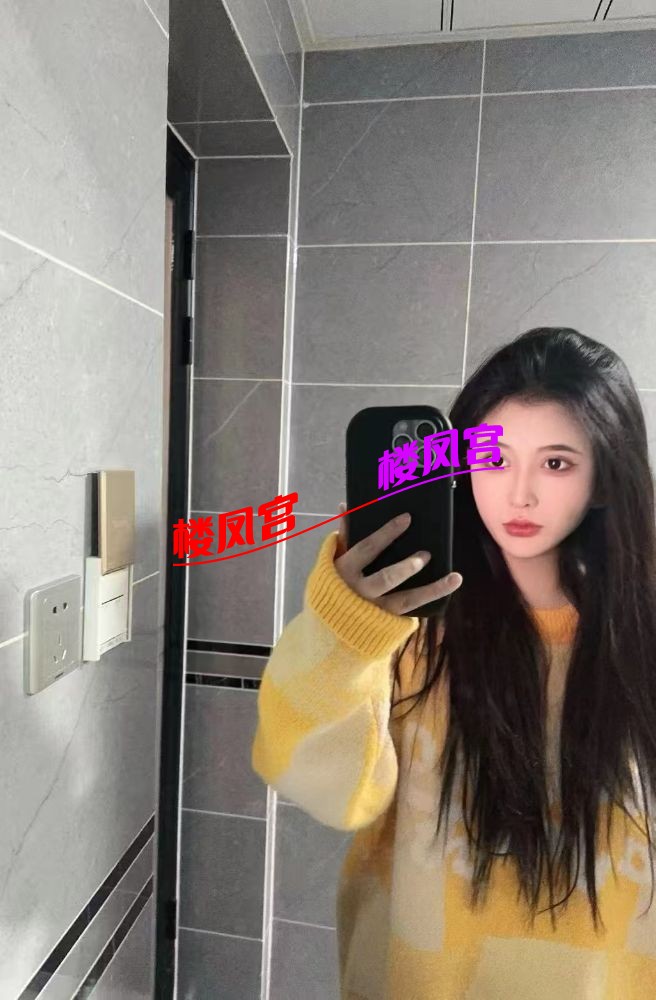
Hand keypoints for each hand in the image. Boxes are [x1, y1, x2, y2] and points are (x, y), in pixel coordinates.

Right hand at [333, 503, 461, 615]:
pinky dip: (428, 602)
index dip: (386, 533)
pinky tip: (447, 590)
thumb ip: (344, 536)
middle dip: (406, 567)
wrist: (329, 627)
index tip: (407, 519)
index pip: (367, 548)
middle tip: (426, 555)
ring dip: (432, 589)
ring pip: (406, 600)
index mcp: (345, 570)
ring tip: (455, 578)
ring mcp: (374, 610)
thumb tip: (346, 505)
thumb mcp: (333, 561)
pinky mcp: (386, 623)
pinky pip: (410, 612)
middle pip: (386, 578)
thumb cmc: (334, 585)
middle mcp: (359, 591)